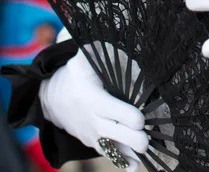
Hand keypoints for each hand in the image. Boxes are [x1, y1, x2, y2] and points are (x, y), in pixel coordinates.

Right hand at [39, 49, 147, 170]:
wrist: (52, 97)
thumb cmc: (76, 72)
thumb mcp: (88, 58)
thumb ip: (111, 58)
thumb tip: (137, 72)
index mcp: (92, 98)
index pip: (116, 113)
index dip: (132, 117)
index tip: (142, 118)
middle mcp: (92, 119)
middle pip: (116, 134)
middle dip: (135, 139)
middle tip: (146, 138)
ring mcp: (91, 133)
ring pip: (112, 149)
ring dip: (130, 152)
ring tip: (144, 154)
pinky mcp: (92, 142)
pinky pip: (107, 154)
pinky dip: (121, 161)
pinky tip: (134, 165)